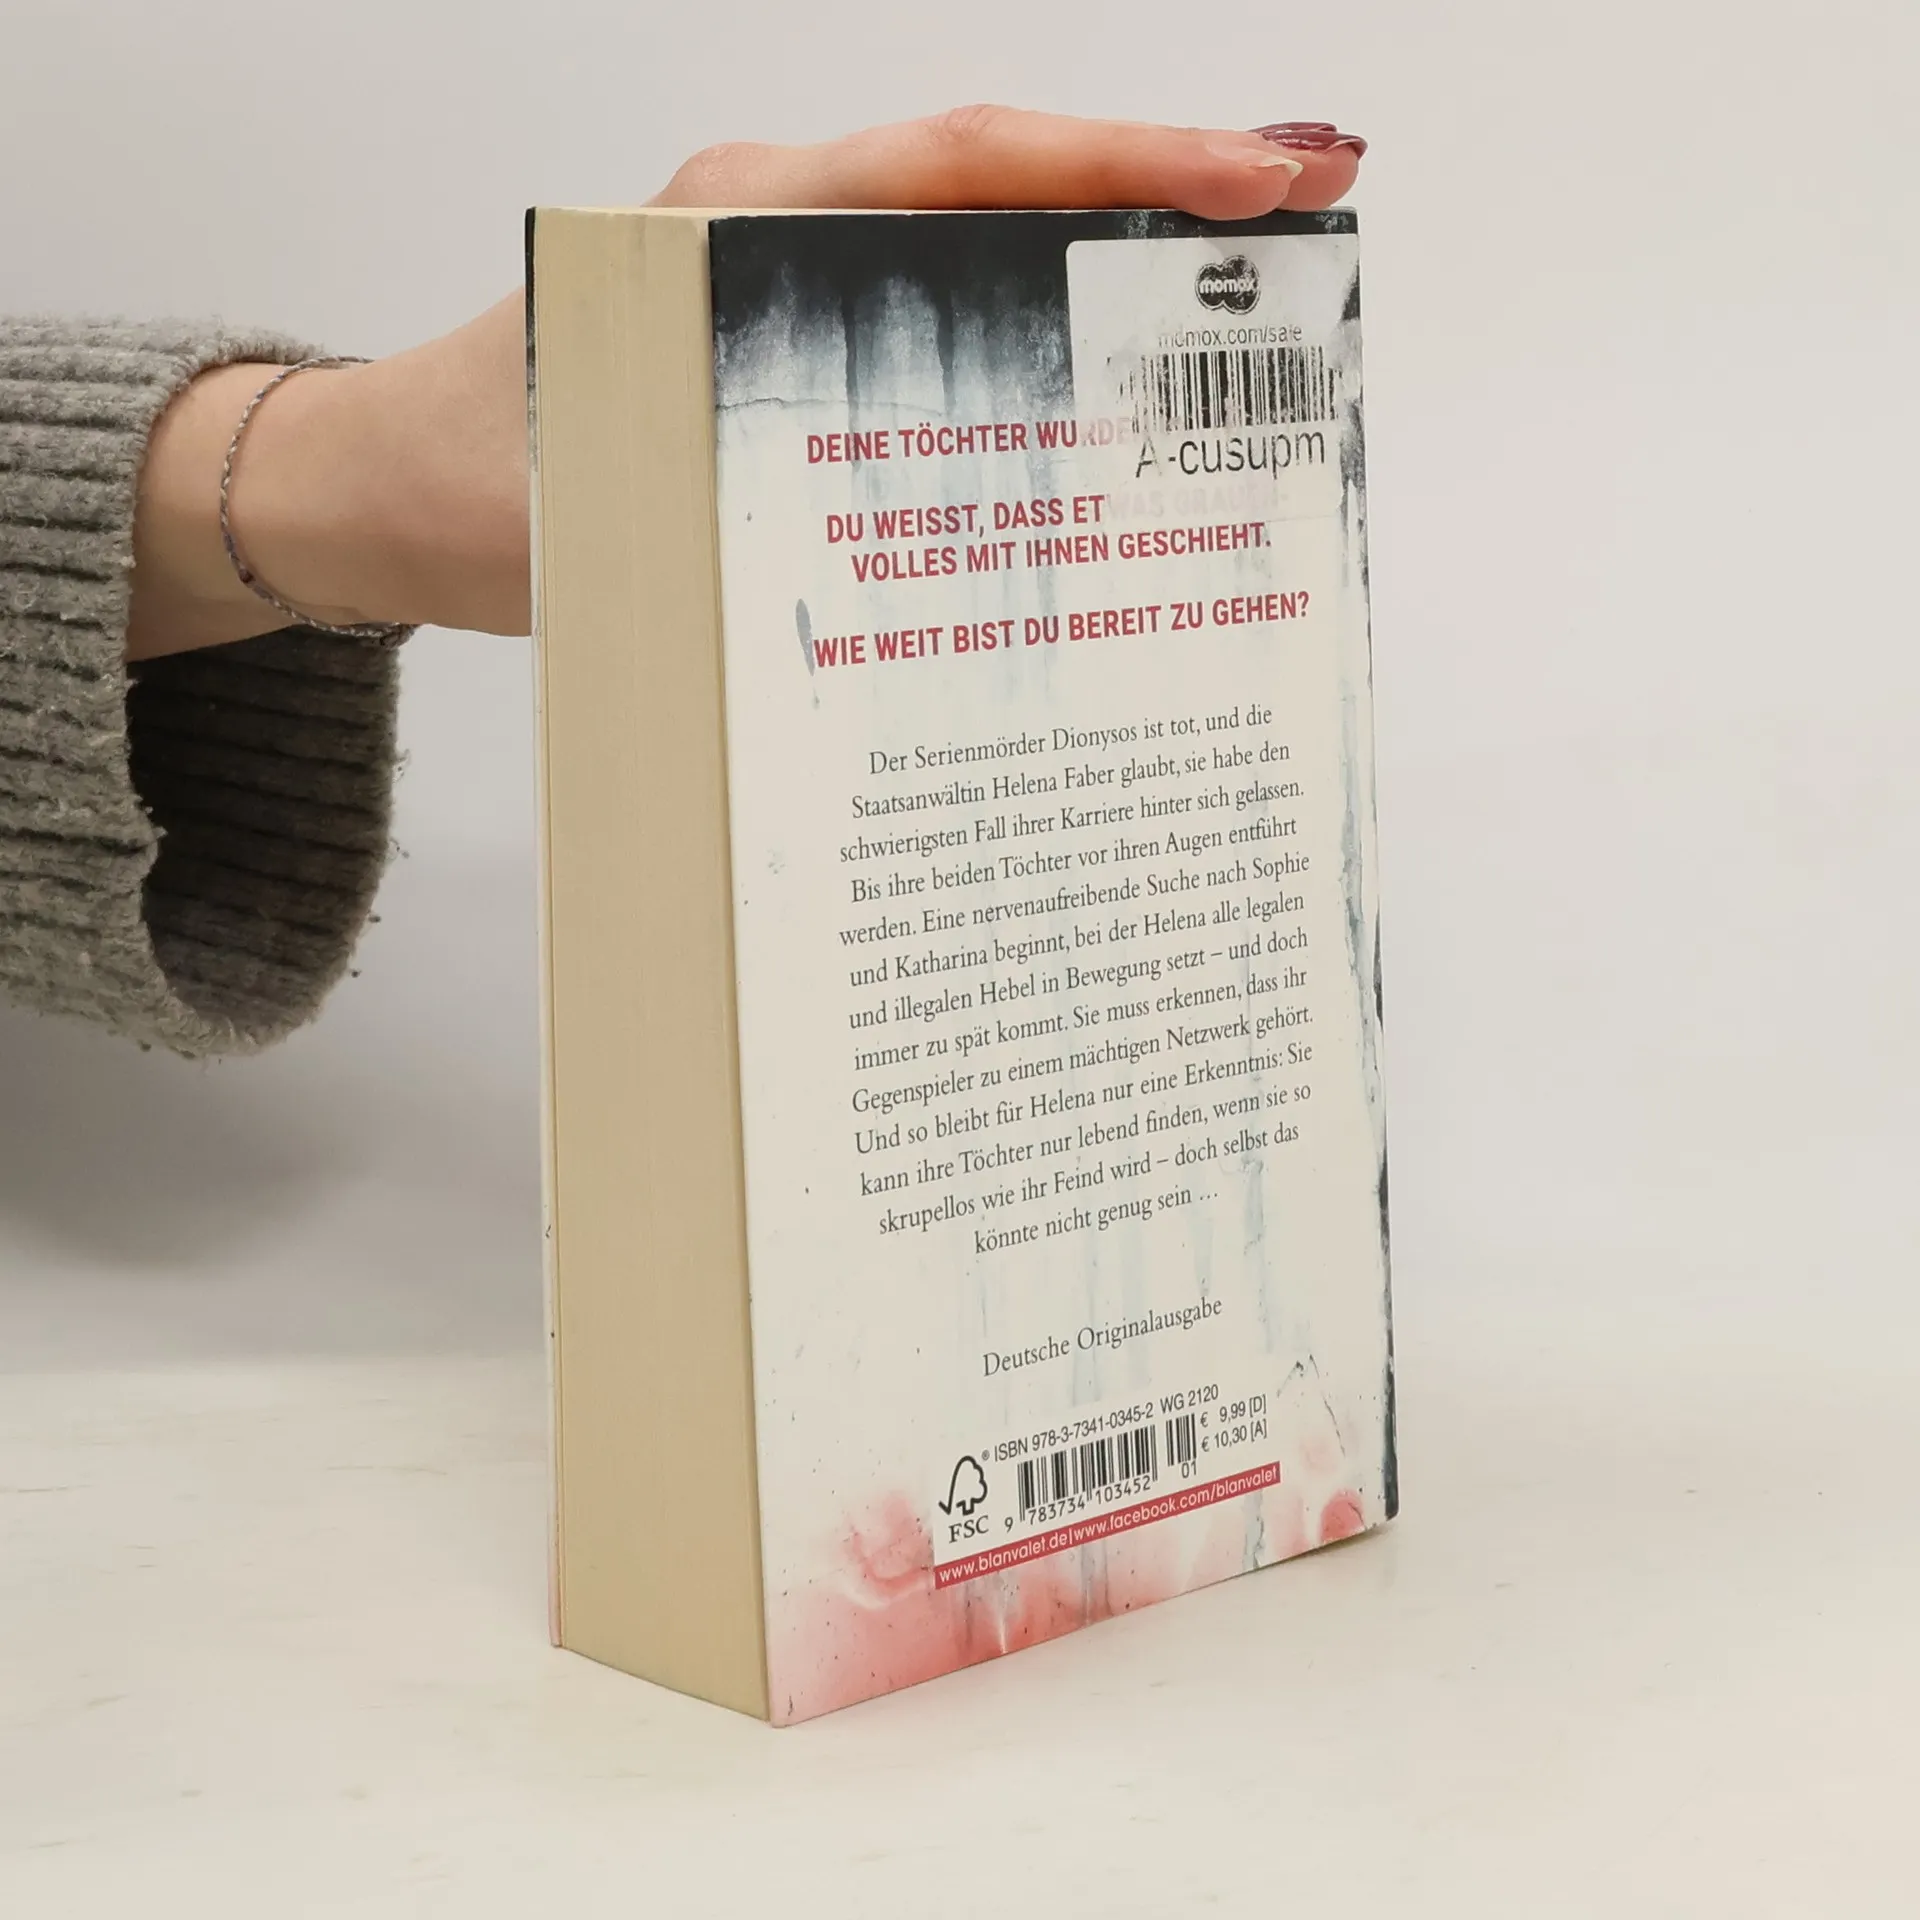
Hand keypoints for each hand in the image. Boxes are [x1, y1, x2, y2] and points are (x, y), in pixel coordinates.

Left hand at [128, 108, 1364, 658]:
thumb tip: (914, 586)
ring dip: (1112, 286)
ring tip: (1251, 326)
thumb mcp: (601, 506)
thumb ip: (745, 517)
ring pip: (985, 263)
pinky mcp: (792, 349)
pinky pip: (938, 332)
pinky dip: (1031, 355)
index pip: (967, 166)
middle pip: (1006, 193)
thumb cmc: (469, 484)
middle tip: (1316, 229)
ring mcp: (789, 287)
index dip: (1128, 166)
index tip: (1270, 173)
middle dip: (1166, 208)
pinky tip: (1105, 407)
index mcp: (738, 227)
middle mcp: (777, 234)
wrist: (381, 491)